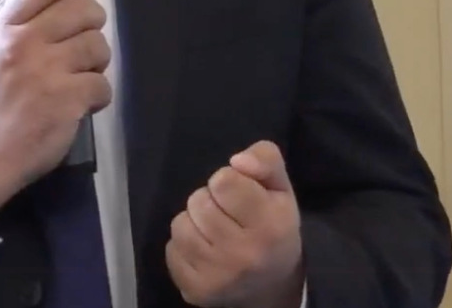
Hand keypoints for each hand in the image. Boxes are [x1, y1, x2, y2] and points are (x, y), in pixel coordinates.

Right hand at [0, 0, 111, 217]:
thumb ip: (7, 5)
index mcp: (5, 27)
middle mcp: (25, 43)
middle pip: (82, 10)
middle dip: (94, 21)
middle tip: (87, 37)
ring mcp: (46, 72)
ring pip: (97, 45)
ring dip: (98, 61)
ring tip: (84, 73)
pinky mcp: (67, 100)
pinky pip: (102, 84)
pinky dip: (99, 95)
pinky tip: (84, 102)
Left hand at [165, 141, 305, 307]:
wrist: (272, 288)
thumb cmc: (274, 227)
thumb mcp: (279, 188)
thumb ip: (265, 160)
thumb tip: (237, 160)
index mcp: (270, 226)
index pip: (224, 181)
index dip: (228, 181)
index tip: (238, 194)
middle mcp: (244, 255)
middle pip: (198, 201)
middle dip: (210, 201)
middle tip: (228, 215)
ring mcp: (218, 277)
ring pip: (180, 225)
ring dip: (194, 222)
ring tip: (214, 231)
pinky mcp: (196, 290)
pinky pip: (172, 250)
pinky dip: (184, 246)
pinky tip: (205, 252)